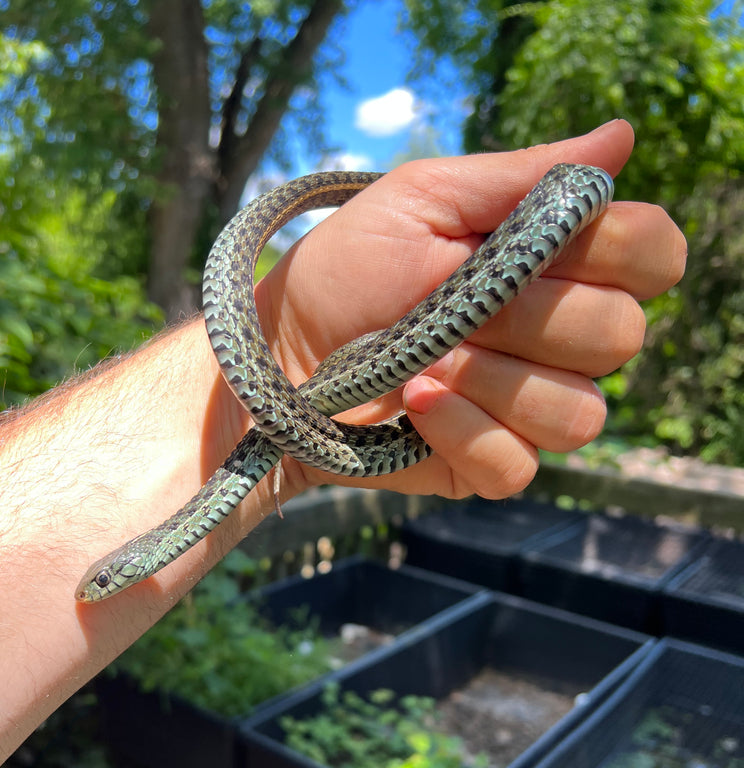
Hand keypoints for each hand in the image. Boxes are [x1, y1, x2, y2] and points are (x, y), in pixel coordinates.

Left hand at [257, 119, 685, 502]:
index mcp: (556, 265)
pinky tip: (416, 405)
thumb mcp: (422, 202)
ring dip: (493, 379)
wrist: (279, 356)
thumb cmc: (345, 271)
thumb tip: (622, 137)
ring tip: (423, 361)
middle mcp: (557, 340)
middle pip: (618, 336)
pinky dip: (464, 431)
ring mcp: (527, 407)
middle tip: (456, 306)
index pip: (653, 256)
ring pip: (579, 412)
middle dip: (529, 317)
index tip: (547, 244)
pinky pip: (520, 465)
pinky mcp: (488, 463)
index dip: (623, 250)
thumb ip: (519, 177)